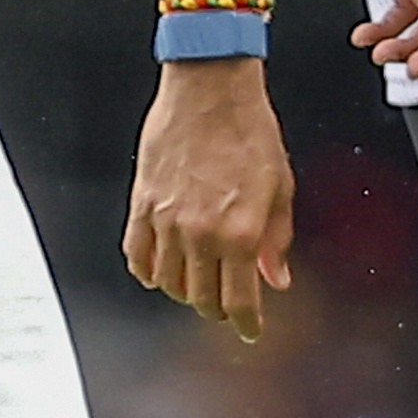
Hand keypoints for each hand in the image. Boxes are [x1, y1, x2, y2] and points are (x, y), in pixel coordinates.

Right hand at [127, 63, 297, 340]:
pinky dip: (147, 272)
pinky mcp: (142, 204)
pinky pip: (137, 256)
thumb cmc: (249, 129)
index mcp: (240, 232)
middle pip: (201, 299)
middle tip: (225, 304)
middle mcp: (201, 233)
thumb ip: (276, 239)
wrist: (211, 87)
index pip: (239, 300)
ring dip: (184, 291)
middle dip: (217, 309)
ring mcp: (167, 221)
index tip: (249, 330)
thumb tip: (276, 278)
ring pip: (168, 282)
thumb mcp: (280, 186)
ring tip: (196, 285)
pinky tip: (158, 272)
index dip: (245, 323)